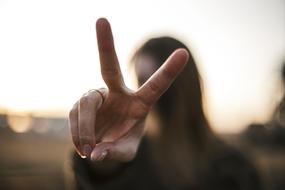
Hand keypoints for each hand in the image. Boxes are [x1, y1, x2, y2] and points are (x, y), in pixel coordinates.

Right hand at [69, 18, 188, 161]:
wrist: (102, 145)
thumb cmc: (121, 144)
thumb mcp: (125, 152)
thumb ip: (115, 153)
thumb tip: (97, 154)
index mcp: (139, 103)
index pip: (156, 86)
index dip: (168, 71)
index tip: (184, 53)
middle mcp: (117, 93)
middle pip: (109, 66)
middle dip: (105, 43)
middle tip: (101, 19)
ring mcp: (97, 96)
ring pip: (86, 104)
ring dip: (85, 130)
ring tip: (89, 149)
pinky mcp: (80, 103)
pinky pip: (74, 115)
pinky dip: (76, 134)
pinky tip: (83, 146)